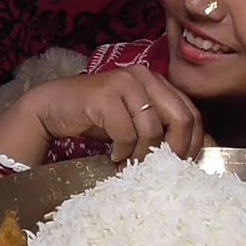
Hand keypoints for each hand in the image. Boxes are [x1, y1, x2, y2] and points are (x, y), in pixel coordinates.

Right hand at [29, 66, 204, 161]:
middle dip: (174, 151)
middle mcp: (144, 76)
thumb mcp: (134, 121)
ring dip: (142, 154)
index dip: (192, 143)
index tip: (180, 164)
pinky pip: (126, 132)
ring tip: (130, 163)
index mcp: (157, 81)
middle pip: (180, 119)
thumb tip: (187, 154)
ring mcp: (124, 83)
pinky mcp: (104, 95)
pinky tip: (114, 155)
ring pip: (152, 129)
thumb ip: (159, 127)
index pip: (191, 113)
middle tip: (159, 169)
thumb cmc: (96, 117)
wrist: (52, 107)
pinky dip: (122, 151)